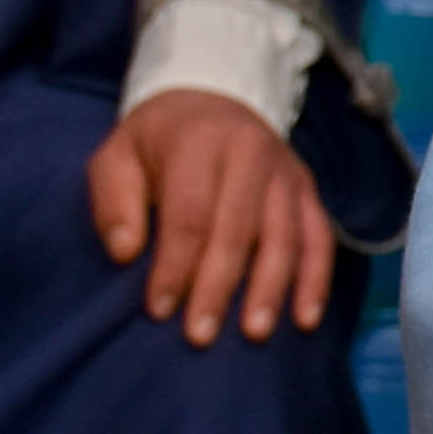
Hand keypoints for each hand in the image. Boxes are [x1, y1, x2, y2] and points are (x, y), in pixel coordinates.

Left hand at [84, 90, 334, 344]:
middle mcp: (250, 152)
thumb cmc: (157, 143)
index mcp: (199, 141)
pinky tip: (305, 318)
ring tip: (254, 332)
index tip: (158, 309)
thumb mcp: (117, 156)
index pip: (190, 213)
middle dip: (218, 286)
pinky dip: (316, 279)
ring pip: (284, 235)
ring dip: (271, 288)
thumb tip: (126, 252)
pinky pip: (319, 236)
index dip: (174, 265)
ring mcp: (285, 171)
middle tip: (199, 335)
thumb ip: (113, 201)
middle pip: (238, 228)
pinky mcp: (307, 188)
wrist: (210, 98)